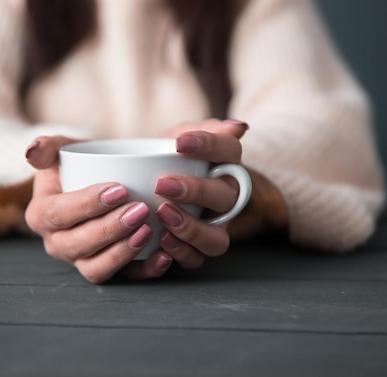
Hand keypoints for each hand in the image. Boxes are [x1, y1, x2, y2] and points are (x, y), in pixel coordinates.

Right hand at [24, 136, 172, 283]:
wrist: (103, 179)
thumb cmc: (81, 163)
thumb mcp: (64, 148)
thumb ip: (48, 145)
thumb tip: (31, 152)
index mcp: (41, 215)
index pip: (58, 214)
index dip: (87, 204)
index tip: (120, 189)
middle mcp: (58, 243)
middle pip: (78, 245)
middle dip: (110, 229)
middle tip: (140, 209)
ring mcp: (82, 260)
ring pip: (96, 269)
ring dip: (123, 253)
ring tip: (148, 230)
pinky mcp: (110, 269)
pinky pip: (125, 279)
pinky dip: (145, 271)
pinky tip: (164, 255)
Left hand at [155, 119, 249, 268]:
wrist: (147, 184)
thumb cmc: (168, 159)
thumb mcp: (178, 137)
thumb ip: (202, 130)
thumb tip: (239, 126)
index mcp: (225, 164)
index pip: (230, 150)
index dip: (209, 146)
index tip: (180, 143)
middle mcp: (226, 198)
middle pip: (225, 197)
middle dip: (196, 191)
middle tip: (162, 184)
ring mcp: (214, 227)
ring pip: (217, 239)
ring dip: (191, 229)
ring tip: (162, 213)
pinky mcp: (196, 250)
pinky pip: (196, 259)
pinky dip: (180, 252)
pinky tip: (160, 240)